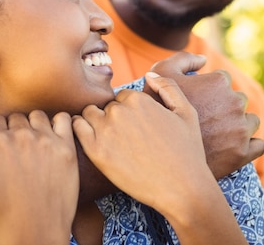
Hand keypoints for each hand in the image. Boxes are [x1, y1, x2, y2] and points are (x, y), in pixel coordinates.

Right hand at [0, 111, 77, 244]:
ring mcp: (47, 141)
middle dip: (12, 131)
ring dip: (33, 126)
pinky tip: (53, 138)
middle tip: (14, 154)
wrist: (35, 235)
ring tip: (32, 147)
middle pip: (15, 118)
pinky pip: (65, 119)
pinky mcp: (67, 150)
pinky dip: (59, 123)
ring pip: (37, 116)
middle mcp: (23, 136)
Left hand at [73, 72, 209, 211]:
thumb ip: (168, 87)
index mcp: (139, 99)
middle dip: (112, 117)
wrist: (182, 188)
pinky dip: (79, 130)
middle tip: (124, 137)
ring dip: (95, 121)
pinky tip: (93, 142)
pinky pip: (76, 128)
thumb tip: (148, 75)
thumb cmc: (187, 151)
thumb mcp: (186, 112)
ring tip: (108, 139)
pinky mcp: (95, 151)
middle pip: (106, 105)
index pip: (122, 96)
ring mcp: (105, 131)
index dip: (128, 110)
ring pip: (88, 113)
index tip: (135, 126)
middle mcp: (119, 111)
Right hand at [148, 52, 263, 178]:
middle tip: (208, 120)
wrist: (156, 154)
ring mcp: (240, 129)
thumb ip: (182, 59)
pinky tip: (234, 148)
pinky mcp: (242, 153)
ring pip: (250, 122)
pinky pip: (258, 145)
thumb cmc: (157, 110)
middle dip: (226, 107)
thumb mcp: (159, 74)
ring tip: (220, 135)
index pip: (223, 80)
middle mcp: (234, 102)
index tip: (200, 101)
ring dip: (240, 126)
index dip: (210, 90)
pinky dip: (250, 146)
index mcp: (219, 82)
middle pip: (238, 101)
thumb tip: (203, 59)